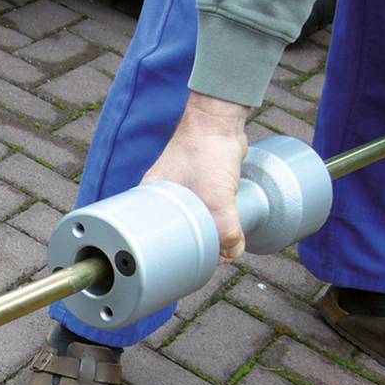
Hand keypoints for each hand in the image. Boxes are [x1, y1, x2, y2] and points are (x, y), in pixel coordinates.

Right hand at [142, 92, 250, 261]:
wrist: (218, 119)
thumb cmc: (204, 152)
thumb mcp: (217, 200)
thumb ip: (227, 230)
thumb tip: (234, 251)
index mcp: (151, 202)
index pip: (154, 239)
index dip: (170, 255)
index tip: (185, 265)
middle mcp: (162, 198)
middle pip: (176, 233)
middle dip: (193, 247)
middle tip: (208, 257)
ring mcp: (181, 190)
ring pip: (193, 221)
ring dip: (206, 232)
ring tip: (218, 244)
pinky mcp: (199, 183)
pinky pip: (204, 209)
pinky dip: (213, 218)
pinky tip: (223, 225)